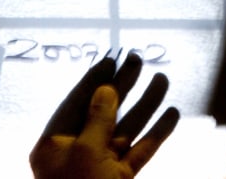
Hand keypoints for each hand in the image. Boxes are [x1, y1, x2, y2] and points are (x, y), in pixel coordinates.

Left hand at [30, 52, 179, 178]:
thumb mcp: (85, 152)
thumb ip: (97, 119)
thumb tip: (107, 89)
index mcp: (54, 145)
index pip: (75, 102)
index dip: (94, 79)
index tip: (112, 58)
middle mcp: (76, 152)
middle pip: (102, 111)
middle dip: (122, 86)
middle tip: (139, 60)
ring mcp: (99, 167)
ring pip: (125, 129)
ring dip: (145, 105)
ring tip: (163, 79)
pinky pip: (139, 152)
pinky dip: (156, 133)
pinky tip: (171, 114)